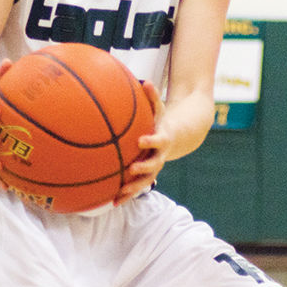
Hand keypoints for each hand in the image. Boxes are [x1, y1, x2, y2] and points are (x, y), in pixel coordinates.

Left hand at [114, 81, 163, 205]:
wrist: (176, 137)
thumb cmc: (161, 120)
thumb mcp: (160, 108)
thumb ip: (153, 97)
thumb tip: (146, 82)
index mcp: (162, 139)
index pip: (158, 140)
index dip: (151, 141)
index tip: (140, 140)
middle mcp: (160, 156)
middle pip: (154, 165)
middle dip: (143, 168)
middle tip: (131, 169)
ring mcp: (154, 168)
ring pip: (145, 181)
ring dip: (133, 189)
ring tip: (119, 194)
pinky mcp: (146, 175)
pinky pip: (136, 187)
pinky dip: (126, 196)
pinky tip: (111, 203)